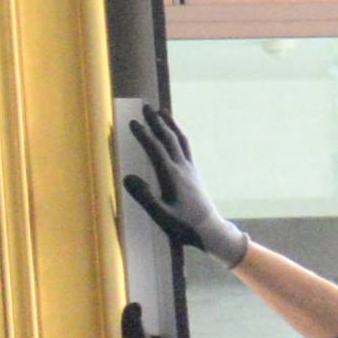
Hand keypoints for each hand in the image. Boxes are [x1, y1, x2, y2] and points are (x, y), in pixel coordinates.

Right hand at [116, 101, 249, 267]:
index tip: (133, 122)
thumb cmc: (183, 225)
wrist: (210, 230)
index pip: (155, 149)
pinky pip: (185, 147)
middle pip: (169, 138)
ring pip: (180, 140)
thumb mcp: (160, 215)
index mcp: (172, 175)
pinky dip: (178, 136)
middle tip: (146, 107)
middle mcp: (183, 167)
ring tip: (162, 112)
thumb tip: (127, 177)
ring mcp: (190, 169)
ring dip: (170, 124)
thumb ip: (144, 196)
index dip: (144, 134)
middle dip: (157, 121)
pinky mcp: (194, 173)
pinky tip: (174, 135)